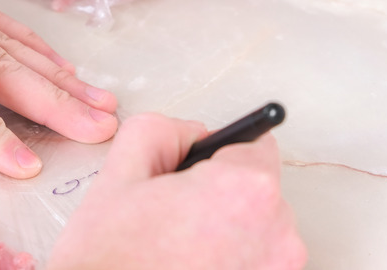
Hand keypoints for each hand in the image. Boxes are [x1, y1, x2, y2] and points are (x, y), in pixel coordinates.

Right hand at [47, 113, 306, 268]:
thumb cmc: (110, 260)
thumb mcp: (120, 170)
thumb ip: (162, 131)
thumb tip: (192, 134)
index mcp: (244, 188)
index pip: (257, 143)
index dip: (219, 153)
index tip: (199, 171)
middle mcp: (275, 232)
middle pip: (260, 188)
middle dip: (223, 192)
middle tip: (176, 212)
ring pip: (261, 228)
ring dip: (230, 230)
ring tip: (181, 245)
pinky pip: (258, 262)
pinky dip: (231, 261)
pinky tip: (192, 265)